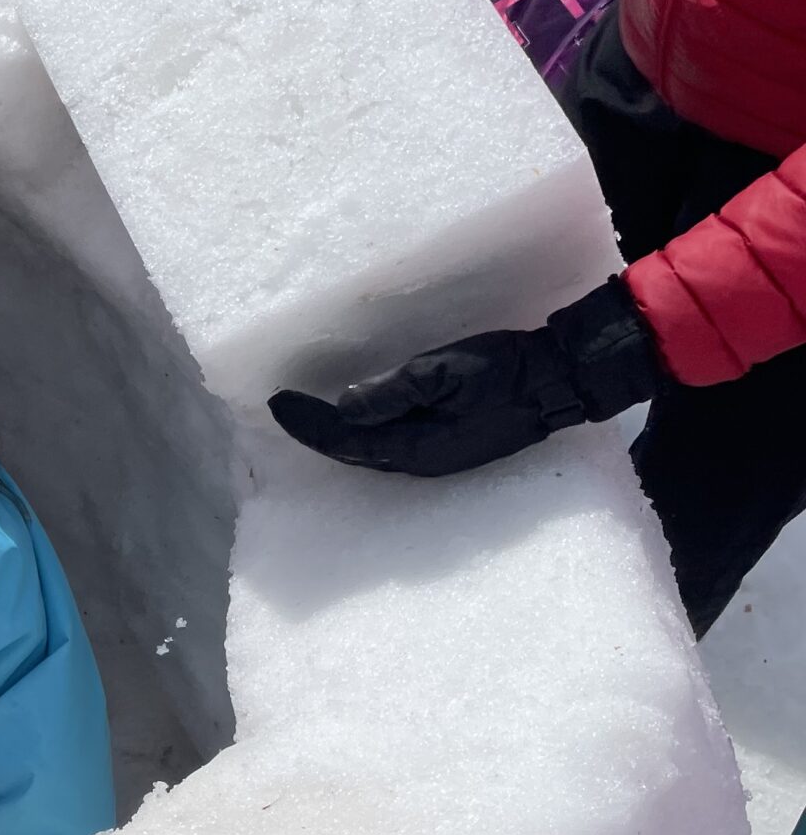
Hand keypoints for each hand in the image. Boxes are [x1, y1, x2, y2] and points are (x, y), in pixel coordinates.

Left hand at [268, 278, 659, 477]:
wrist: (557, 381)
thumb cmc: (503, 371)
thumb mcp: (443, 372)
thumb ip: (393, 392)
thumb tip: (344, 407)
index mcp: (415, 448)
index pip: (343, 439)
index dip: (307, 423)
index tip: (277, 402)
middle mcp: (419, 462)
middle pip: (351, 452)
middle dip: (314, 433)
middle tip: (281, 409)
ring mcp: (435, 458)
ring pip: (370, 452)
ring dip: (337, 436)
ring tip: (306, 416)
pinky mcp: (446, 448)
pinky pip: (390, 447)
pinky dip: (364, 435)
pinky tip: (354, 422)